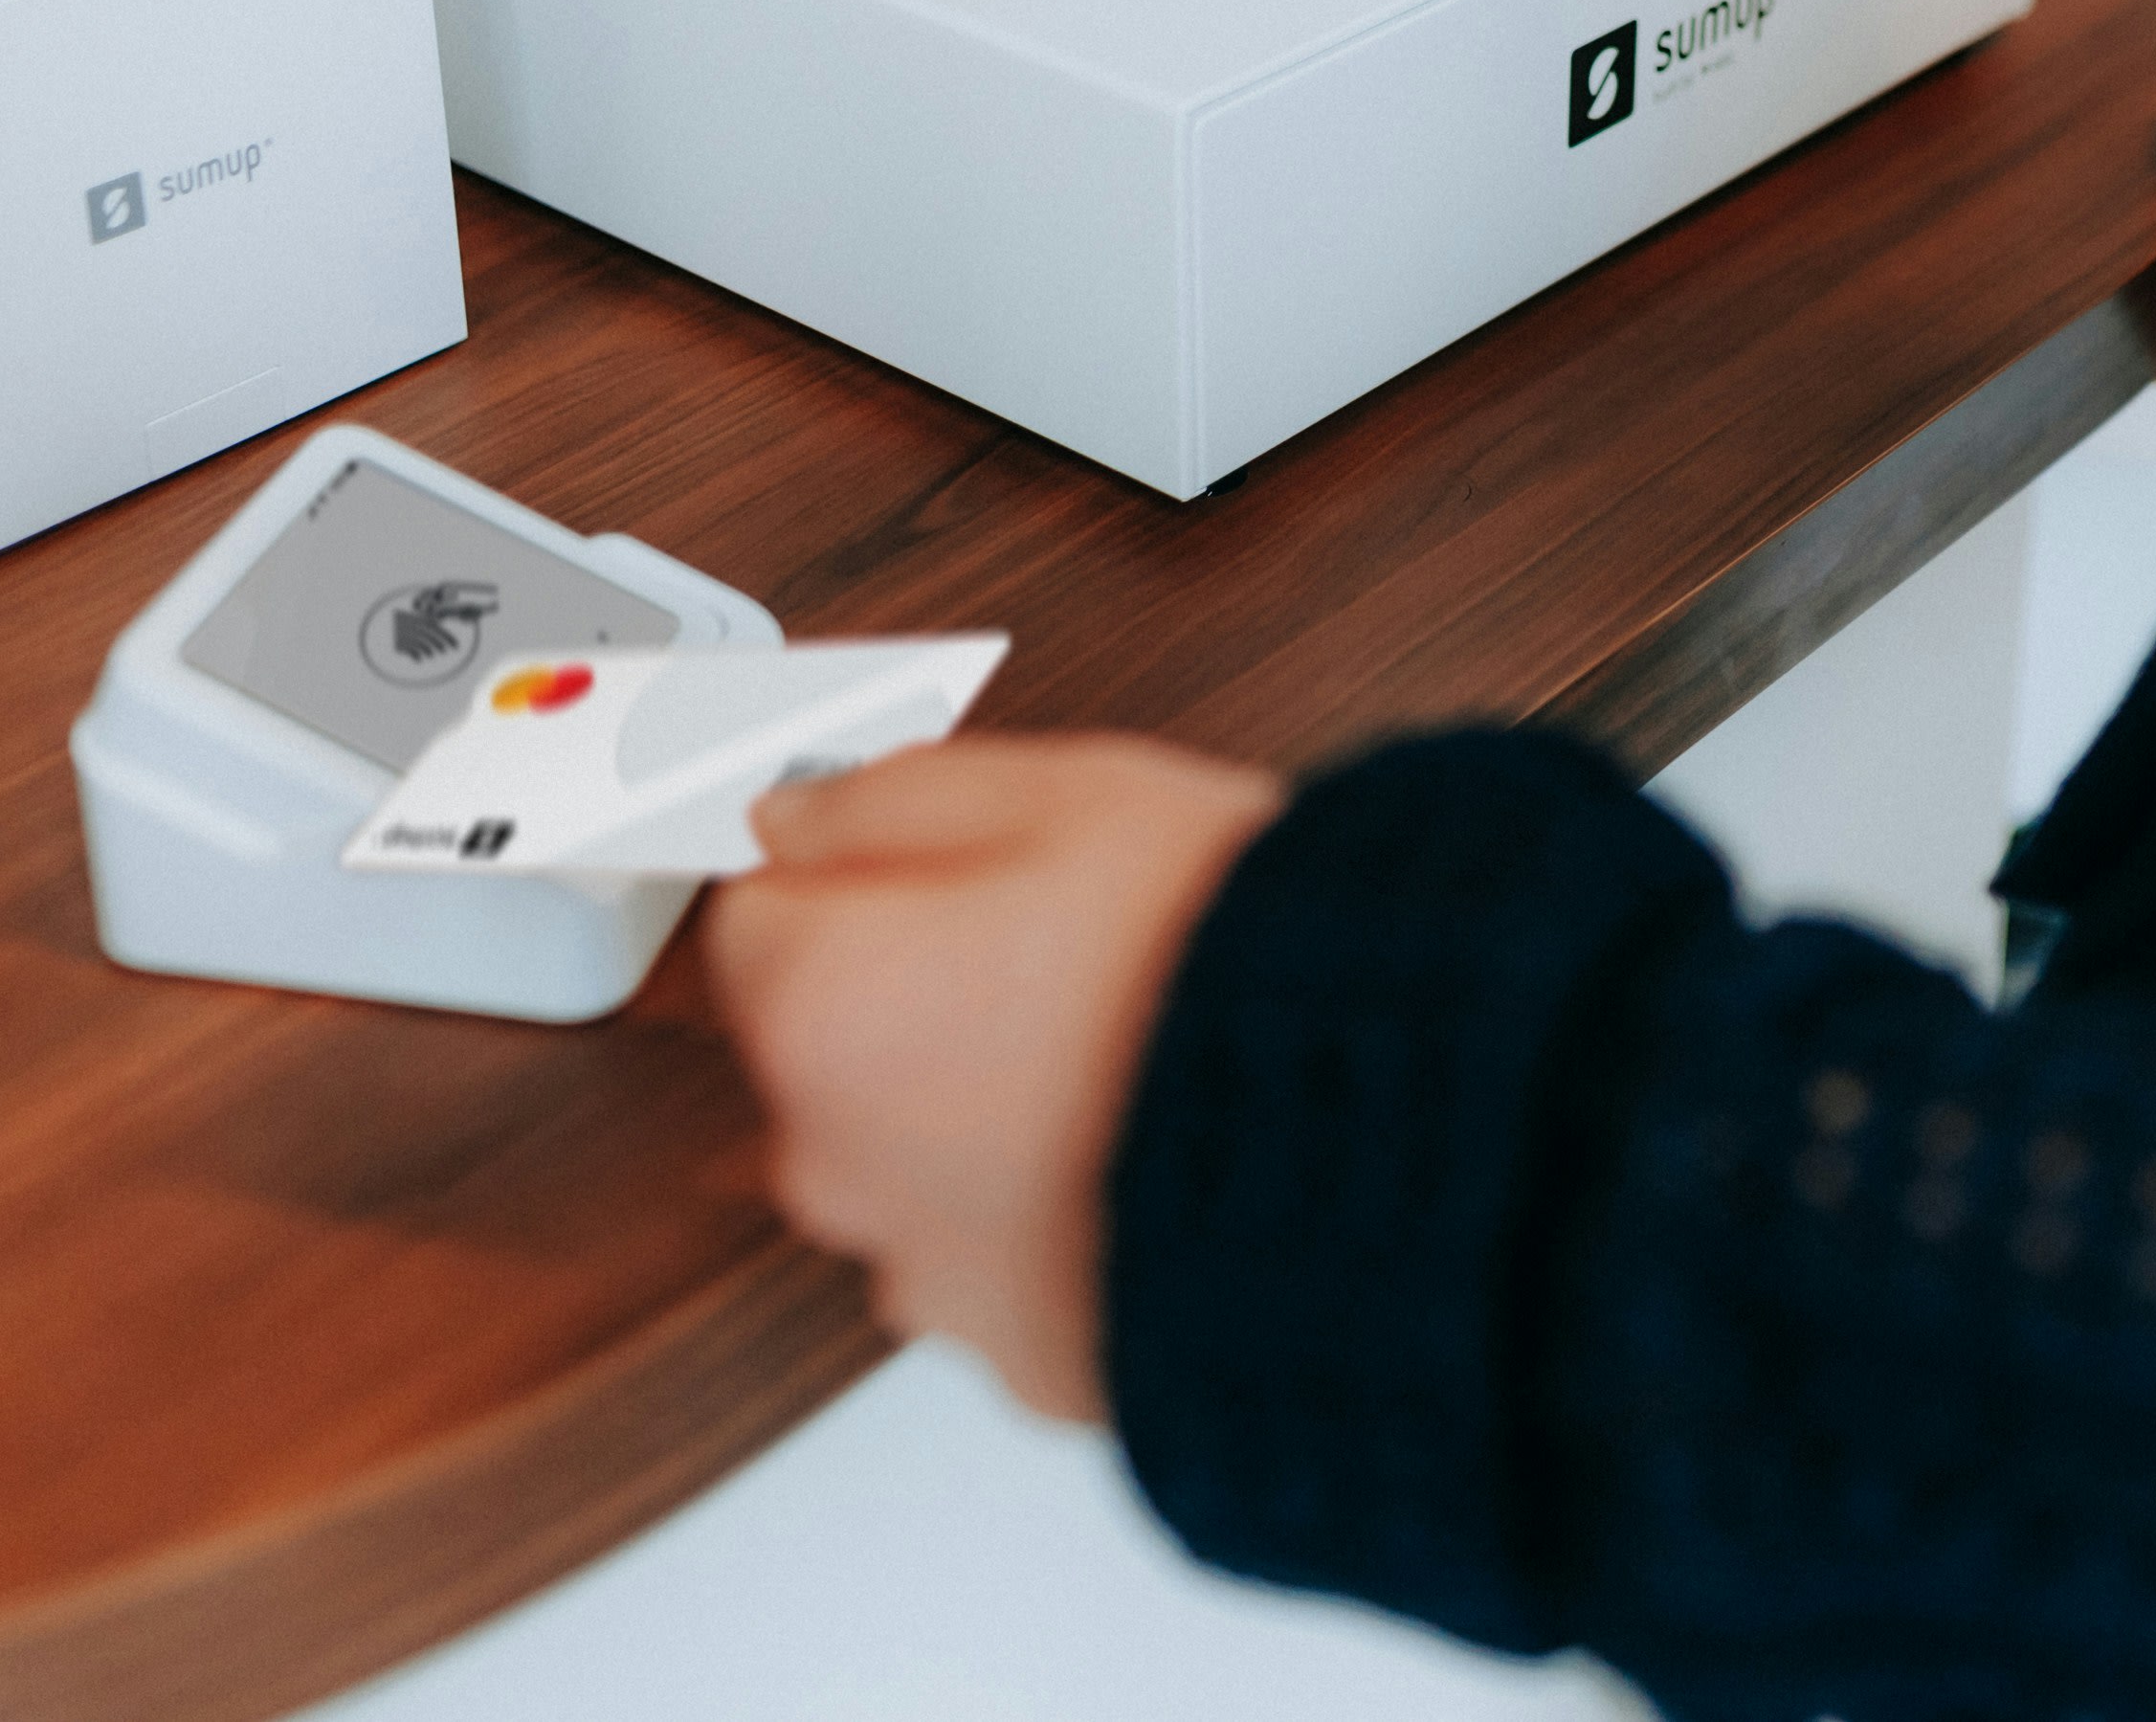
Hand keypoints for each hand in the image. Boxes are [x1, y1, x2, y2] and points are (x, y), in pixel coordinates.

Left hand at [698, 734, 1285, 1424]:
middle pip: (836, 1054)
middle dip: (921, 1000)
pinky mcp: (1030, 1361)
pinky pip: (1015, 1265)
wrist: (1395, 1145)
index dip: (864, 872)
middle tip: (1077, 951)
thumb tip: (794, 812)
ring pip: (924, 1168)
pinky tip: (1161, 1153)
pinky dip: (1063, 1215)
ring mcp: (934, 1281)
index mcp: (827, 1009)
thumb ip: (890, 797)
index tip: (948, 864)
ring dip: (991, 1119)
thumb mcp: (1065, 793)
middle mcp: (843, 1167)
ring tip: (1141, 1059)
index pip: (760, 915)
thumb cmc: (1230, 962)